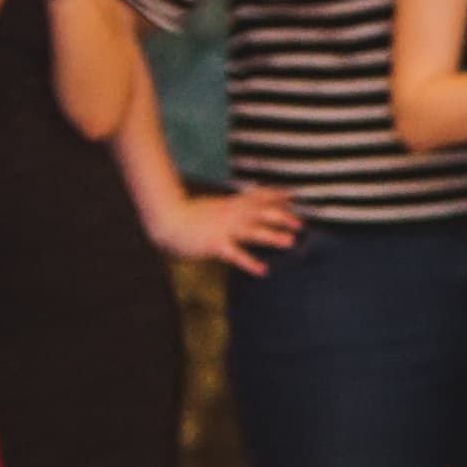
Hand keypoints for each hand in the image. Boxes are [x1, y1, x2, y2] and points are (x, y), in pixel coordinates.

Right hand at [150, 183, 301, 275]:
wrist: (165, 219)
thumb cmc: (187, 215)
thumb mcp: (212, 206)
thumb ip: (228, 206)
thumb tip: (241, 207)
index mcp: (230, 204)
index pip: (257, 196)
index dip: (276, 195)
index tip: (293, 196)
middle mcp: (230, 214)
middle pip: (261, 212)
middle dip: (282, 216)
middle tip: (301, 223)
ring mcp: (223, 228)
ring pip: (252, 231)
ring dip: (272, 236)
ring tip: (290, 242)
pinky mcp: (214, 244)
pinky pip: (235, 254)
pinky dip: (250, 262)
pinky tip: (263, 270)